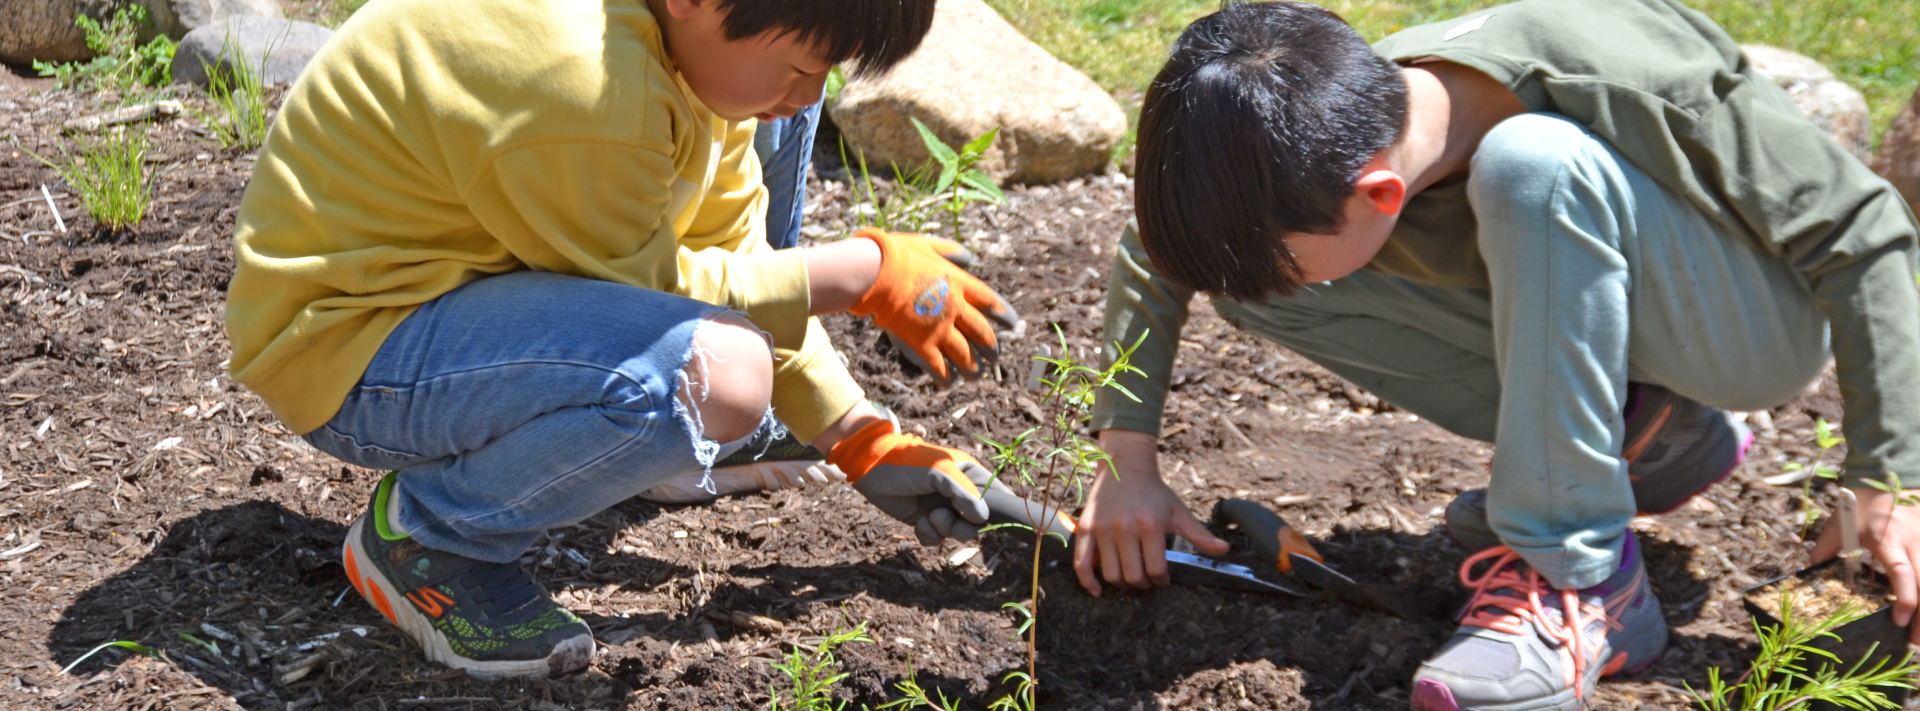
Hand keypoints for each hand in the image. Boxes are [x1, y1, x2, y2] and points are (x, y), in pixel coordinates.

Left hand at [828, 419, 990, 545]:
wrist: (872, 468)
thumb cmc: (909, 462)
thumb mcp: (941, 472)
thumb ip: (964, 493)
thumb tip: (983, 518)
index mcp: (971, 475)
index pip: (997, 495)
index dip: (999, 510)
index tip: (988, 519)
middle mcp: (960, 493)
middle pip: (979, 522)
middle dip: (964, 526)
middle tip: (948, 519)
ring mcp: (943, 508)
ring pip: (958, 533)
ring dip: (943, 528)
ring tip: (929, 515)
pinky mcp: (925, 520)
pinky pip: (936, 538)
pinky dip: (928, 533)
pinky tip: (918, 520)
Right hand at [846, 229, 1019, 383]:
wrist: (874, 273)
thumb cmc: (897, 255)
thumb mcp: (929, 245)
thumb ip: (951, 251)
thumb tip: (968, 258)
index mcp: (959, 283)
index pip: (990, 302)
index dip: (1004, 314)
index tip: (1012, 325)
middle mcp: (954, 308)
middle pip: (981, 333)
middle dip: (991, 348)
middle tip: (995, 357)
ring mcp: (938, 328)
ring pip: (965, 355)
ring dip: (973, 367)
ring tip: (976, 375)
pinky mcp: (920, 344)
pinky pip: (939, 366)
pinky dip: (946, 377)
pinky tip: (950, 383)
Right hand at [1072, 430, 1228, 595]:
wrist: (1125, 467)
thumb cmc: (1154, 492)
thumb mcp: (1178, 511)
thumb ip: (1200, 535)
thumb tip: (1224, 550)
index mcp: (1150, 525)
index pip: (1156, 569)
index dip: (1161, 580)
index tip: (1163, 578)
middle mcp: (1124, 528)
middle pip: (1133, 576)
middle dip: (1143, 584)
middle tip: (1148, 578)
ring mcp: (1103, 530)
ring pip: (1111, 574)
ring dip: (1122, 583)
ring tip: (1130, 576)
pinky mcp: (1086, 530)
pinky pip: (1081, 563)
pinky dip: (1088, 582)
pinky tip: (1097, 591)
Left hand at [1811, 487, 1919, 642]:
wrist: (1887, 476)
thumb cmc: (1858, 503)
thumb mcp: (1836, 526)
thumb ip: (1821, 551)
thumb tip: (1803, 575)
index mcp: (1886, 540)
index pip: (1902, 572)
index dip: (1904, 599)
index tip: (1898, 620)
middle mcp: (1912, 541)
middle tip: (1915, 644)